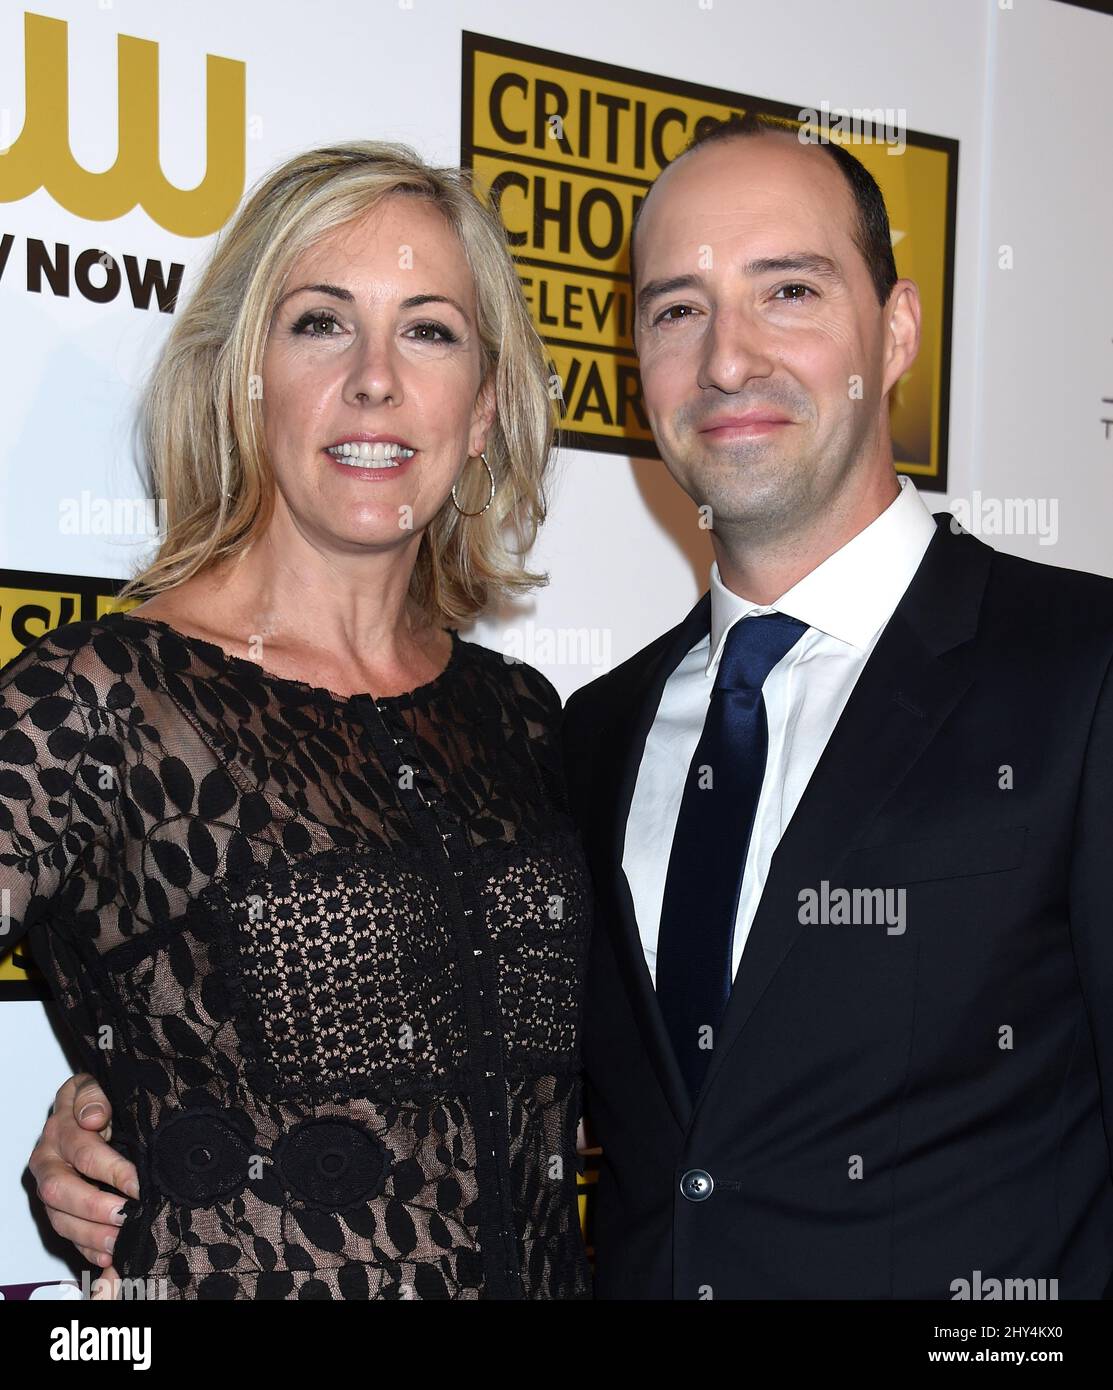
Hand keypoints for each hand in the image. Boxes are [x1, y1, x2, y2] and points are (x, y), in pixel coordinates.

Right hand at [28, 1073, 137, 1293]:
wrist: (88, 1110)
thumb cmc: (99, 1101)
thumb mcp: (97, 1085)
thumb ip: (93, 1094)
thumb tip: (93, 1117)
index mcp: (60, 1128)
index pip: (83, 1151)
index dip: (111, 1169)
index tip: (138, 1183)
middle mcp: (48, 1159)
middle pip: (61, 1190)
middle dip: (95, 1207)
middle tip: (126, 1217)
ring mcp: (51, 1186)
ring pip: (59, 1217)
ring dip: (90, 1234)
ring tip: (119, 1242)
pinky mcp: (58, 1207)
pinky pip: (65, 1234)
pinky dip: (86, 1248)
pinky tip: (107, 1255)